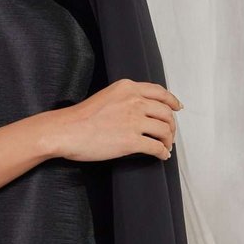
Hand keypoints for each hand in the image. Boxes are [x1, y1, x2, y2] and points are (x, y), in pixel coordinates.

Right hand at [51, 78, 182, 162]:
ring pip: (164, 130)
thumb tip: (142, 110)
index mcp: (128, 88)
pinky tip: (161, 155)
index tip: (177, 108)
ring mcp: (134, 121)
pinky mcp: (131, 141)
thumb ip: (125, 98)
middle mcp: (134, 101)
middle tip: (170, 133)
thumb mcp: (107, 96)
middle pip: (165, 112)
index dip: (172, 101)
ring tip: (166, 146)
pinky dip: (162, 152)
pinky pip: (156, 147)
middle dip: (171, 125)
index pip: (160, 92)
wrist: (66, 131)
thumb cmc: (80, 117)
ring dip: (168, 140)